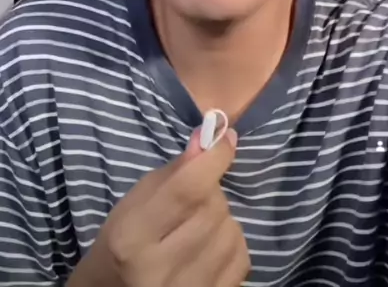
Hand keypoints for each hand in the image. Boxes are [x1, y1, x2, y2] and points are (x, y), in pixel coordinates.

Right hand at [71, 127, 249, 286]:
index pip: (188, 189)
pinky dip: (232, 245)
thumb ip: (176, 170)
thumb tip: (212, 135)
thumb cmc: (125, 239)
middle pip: (214, 208)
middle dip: (210, 193)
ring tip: (197, 227)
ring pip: (232, 231)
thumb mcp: (137, 200)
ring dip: (222, 220)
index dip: (214, 158)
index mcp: (132, 238)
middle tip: (192, 200)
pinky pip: (242, 258)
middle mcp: (159, 272)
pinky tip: (210, 249)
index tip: (226, 138)